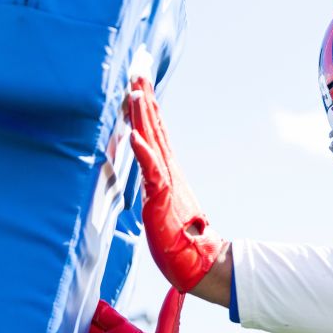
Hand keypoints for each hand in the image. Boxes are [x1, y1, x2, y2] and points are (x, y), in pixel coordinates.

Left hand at [125, 77, 224, 292]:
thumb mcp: (162, 205)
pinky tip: (134, 136)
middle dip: (145, 98)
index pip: (155, 131)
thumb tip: (149, 177)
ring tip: (136, 91)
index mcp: (167, 170)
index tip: (140, 81)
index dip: (147, 106)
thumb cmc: (180, 238)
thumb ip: (155, 186)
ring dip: (144, 116)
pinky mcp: (162, 197)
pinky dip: (143, 152)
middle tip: (137, 71)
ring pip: (153, 142)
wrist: (198, 261)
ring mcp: (166, 182)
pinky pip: (151, 171)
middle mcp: (168, 170)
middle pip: (154, 128)